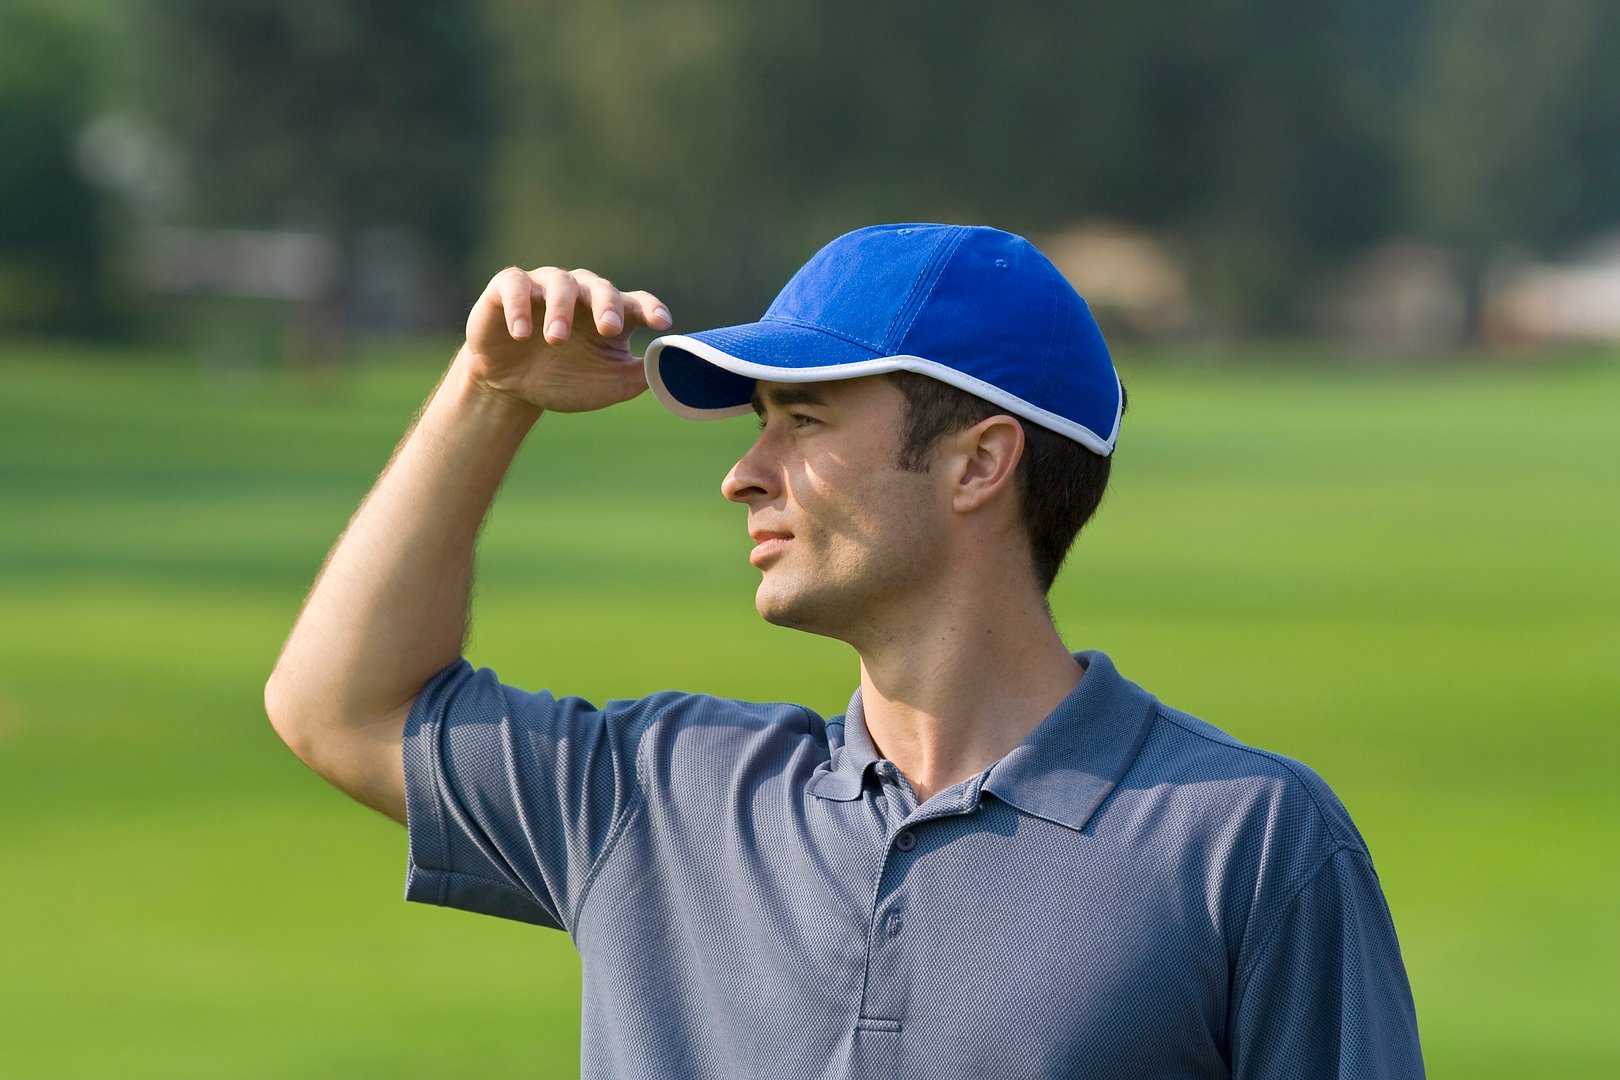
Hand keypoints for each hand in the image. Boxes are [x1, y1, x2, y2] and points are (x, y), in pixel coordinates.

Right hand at [461, 266, 672, 412]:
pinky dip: (519, 306)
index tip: (661, 323)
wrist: (510, 387)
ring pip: (560, 283)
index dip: (650, 309)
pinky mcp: (507, 289)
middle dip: (607, 305)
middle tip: (609, 327)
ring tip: (556, 339)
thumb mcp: (607, 385)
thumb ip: (639, 376)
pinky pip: (515, 285)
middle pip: (601, 288)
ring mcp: (545, 287)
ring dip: (561, 310)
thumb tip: (672, 369)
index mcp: (610, 314)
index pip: (636, 303)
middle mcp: (581, 294)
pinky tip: (521, 333)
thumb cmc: (564, 380)